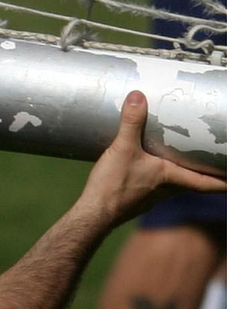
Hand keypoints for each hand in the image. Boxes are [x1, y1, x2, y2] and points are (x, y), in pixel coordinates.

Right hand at [79, 90, 224, 227]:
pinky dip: (157, 177)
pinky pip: (154, 186)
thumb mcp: (122, 148)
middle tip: (208, 160)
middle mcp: (166, 190)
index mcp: (170, 178)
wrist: (94, 212)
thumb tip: (138, 96)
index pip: (207, 183)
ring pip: (173, 185)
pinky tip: (144, 168)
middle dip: (202, 173)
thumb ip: (131, 122)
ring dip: (179, 174)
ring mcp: (151, 197)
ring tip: (177, 159)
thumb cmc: (113, 184)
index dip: (224, 182)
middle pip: (192, 183)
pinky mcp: (136, 199)